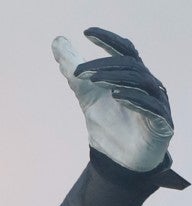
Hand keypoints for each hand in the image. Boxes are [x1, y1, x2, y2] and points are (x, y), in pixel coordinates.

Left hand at [52, 28, 171, 171]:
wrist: (118, 159)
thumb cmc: (109, 123)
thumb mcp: (86, 94)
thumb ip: (73, 71)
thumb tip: (57, 42)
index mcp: (133, 76)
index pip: (125, 51)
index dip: (108, 40)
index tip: (86, 33)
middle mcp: (148, 86)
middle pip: (129, 65)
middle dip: (102, 65)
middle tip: (77, 71)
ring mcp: (157, 103)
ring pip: (142, 82)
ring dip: (116, 78)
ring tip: (94, 80)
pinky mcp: (161, 123)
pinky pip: (152, 107)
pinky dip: (134, 99)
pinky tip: (116, 95)